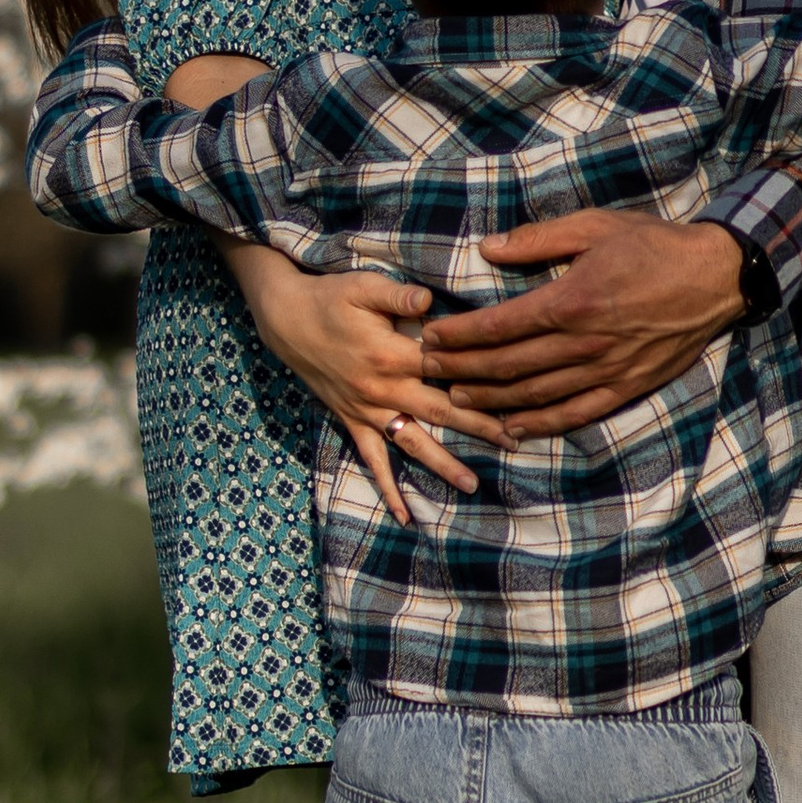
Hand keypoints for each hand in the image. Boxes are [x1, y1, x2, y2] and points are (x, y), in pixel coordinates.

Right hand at [217, 239, 497, 520]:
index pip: (446, 368)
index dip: (479, 376)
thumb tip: (429, 303)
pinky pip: (372, 460)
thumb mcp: (363, 286)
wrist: (287, 319)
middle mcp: (382, 389)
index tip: (514, 388)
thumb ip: (398, 297)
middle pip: (439, 411)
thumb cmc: (331, 298)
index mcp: (390, 354)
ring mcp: (367, 410)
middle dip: (479, 426)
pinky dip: (387, 489)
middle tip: (514, 442)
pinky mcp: (353, 421)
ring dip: (442, 464)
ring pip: (411, 442)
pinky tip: (405, 516)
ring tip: (472, 485)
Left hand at [420, 212, 745, 434]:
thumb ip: (538, 239)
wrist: (716, 276)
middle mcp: (584, 342)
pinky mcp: (626, 388)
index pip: (499, 326)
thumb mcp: (595, 226)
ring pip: (535, 395)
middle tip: (427, 371)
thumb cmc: (654, 244)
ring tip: (457, 400)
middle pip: (508, 366)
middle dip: (462, 371)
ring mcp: (605, 370)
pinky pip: (575, 414)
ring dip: (490, 401)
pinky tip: (513, 428)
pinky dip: (540, 425)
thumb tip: (488, 248)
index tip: (431, 338)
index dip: (460, 337)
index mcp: (571, 300)